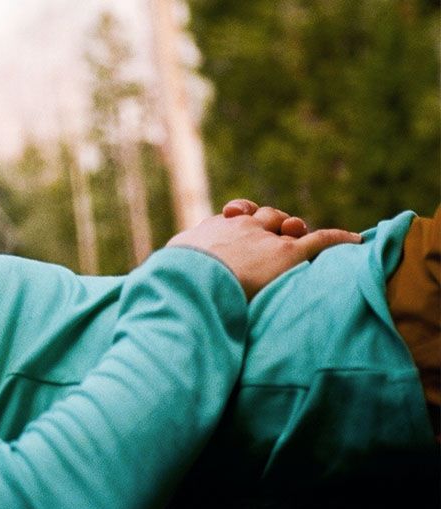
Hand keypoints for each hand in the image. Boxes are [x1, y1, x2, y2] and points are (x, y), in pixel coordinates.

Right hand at [167, 203, 360, 299]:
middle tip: (271, 235)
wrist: (190, 282)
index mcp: (209, 232)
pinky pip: (321, 240)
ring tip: (297, 235)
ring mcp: (265, 238)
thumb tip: (154, 291)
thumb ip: (170, 275)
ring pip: (288, 225)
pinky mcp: (290, 253)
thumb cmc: (171, 284)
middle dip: (269, 223)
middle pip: (261, 217)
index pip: (229, 220)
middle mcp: (239, 227)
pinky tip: (355, 240)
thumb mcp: (164, 274)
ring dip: (294, 228)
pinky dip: (339, 240)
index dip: (236, 223)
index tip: (234, 225)